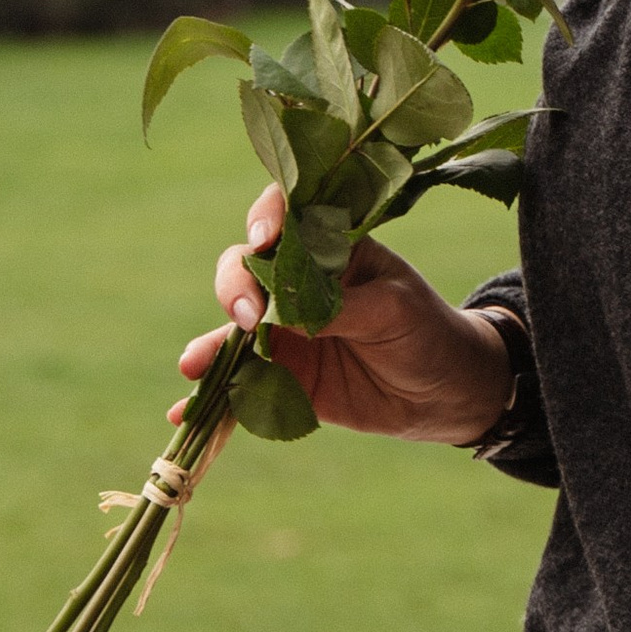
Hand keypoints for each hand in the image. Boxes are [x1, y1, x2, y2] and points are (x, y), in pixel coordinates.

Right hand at [176, 186, 511, 445]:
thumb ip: (340, 308)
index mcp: (330, 246)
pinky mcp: (282, 375)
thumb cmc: (427, 332)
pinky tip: (184, 414)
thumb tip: (287, 317)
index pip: (287, 217)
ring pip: (232, 329)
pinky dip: (212, 398)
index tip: (264, 238)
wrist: (445, 394)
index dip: (267, 218)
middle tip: (247, 317)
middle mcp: (296, 281)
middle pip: (245, 269)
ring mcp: (284, 330)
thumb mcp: (392, 311)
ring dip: (209, 345)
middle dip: (235, 286)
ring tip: (194, 365)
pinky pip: (238, 383)